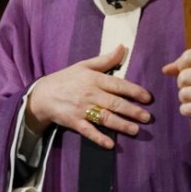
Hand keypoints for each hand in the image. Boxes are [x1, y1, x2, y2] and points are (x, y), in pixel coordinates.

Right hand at [26, 45, 152, 149]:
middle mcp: (90, 94)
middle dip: (132, 111)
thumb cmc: (67, 78)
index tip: (148, 98)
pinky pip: (88, 131)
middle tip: (147, 117)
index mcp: (94, 79)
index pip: (118, 85)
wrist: (43, 94)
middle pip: (114, 103)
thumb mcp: (85, 65)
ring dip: (121, 125)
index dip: (134, 91)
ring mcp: (82, 109)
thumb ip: (106, 59)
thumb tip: (123, 47)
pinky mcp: (75, 122)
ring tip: (136, 130)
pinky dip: (99, 138)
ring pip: (105, 118)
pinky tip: (110, 144)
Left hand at [162, 48, 190, 128]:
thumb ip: (186, 66)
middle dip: (183, 85)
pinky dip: (187, 110)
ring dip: (185, 99)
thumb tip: (165, 70)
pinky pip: (188, 108)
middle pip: (183, 77)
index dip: (182, 66)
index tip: (189, 72)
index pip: (188, 56)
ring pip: (184, 94)